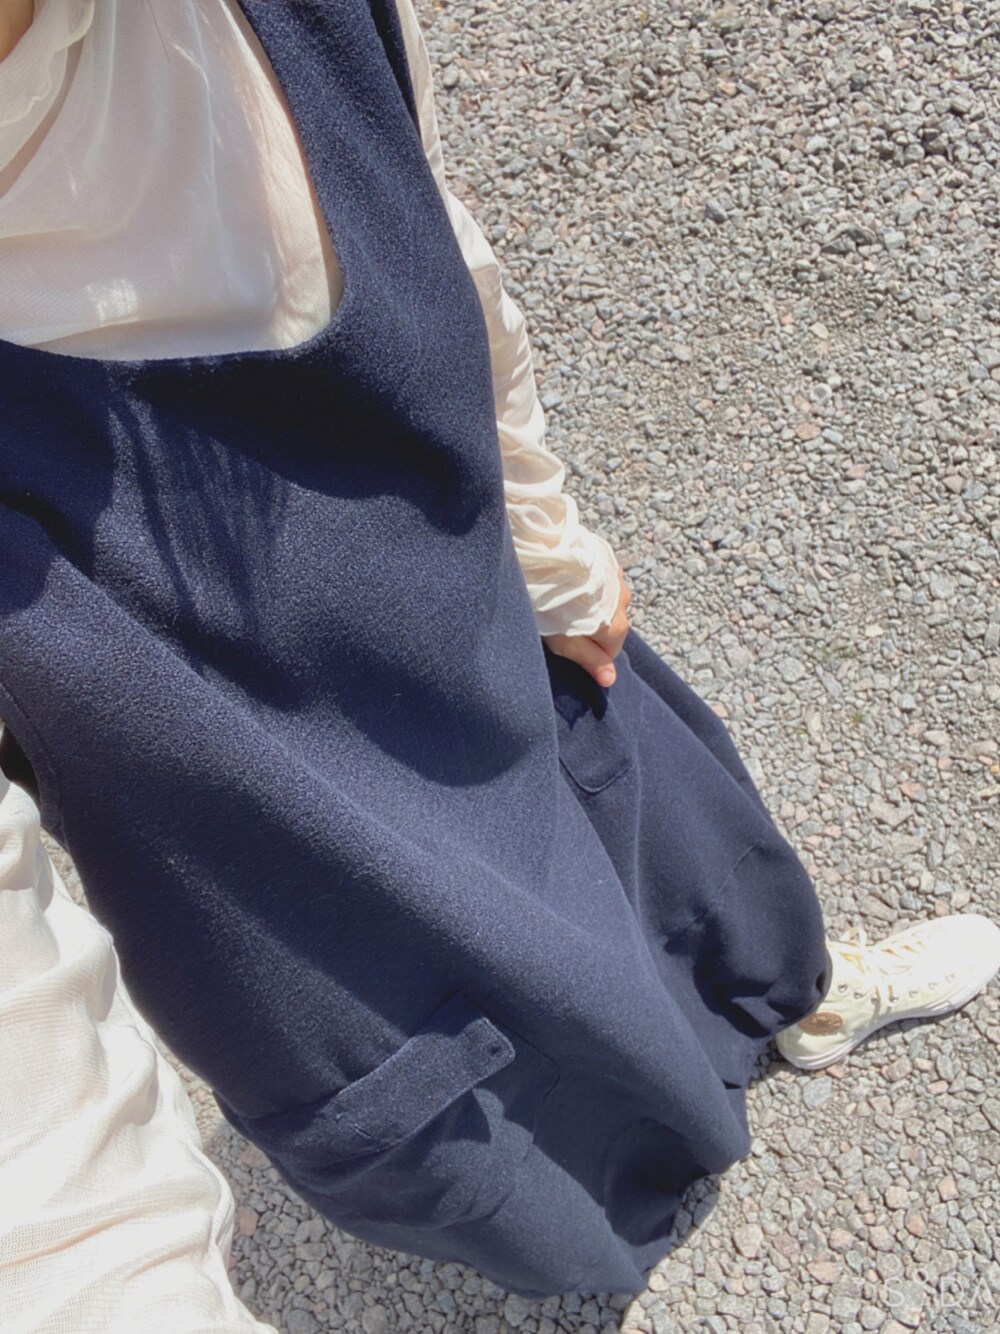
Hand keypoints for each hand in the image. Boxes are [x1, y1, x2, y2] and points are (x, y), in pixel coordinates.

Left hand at [541, 563, 631, 687]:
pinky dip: (590, 580)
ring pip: (608, 598)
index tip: (567, 641)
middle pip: (611, 623)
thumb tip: (610, 680)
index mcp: (616, 625)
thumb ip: (590, 660)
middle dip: (591, 624)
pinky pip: (604, 576)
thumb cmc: (548, 604)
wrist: (538, 556)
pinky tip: (569, 576)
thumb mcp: (564, 641)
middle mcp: (623, 600)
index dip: (588, 650)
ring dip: (592, 600)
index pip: (611, 650)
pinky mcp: (606, 556)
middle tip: (562, 618)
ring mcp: (616, 576)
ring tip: (564, 595)